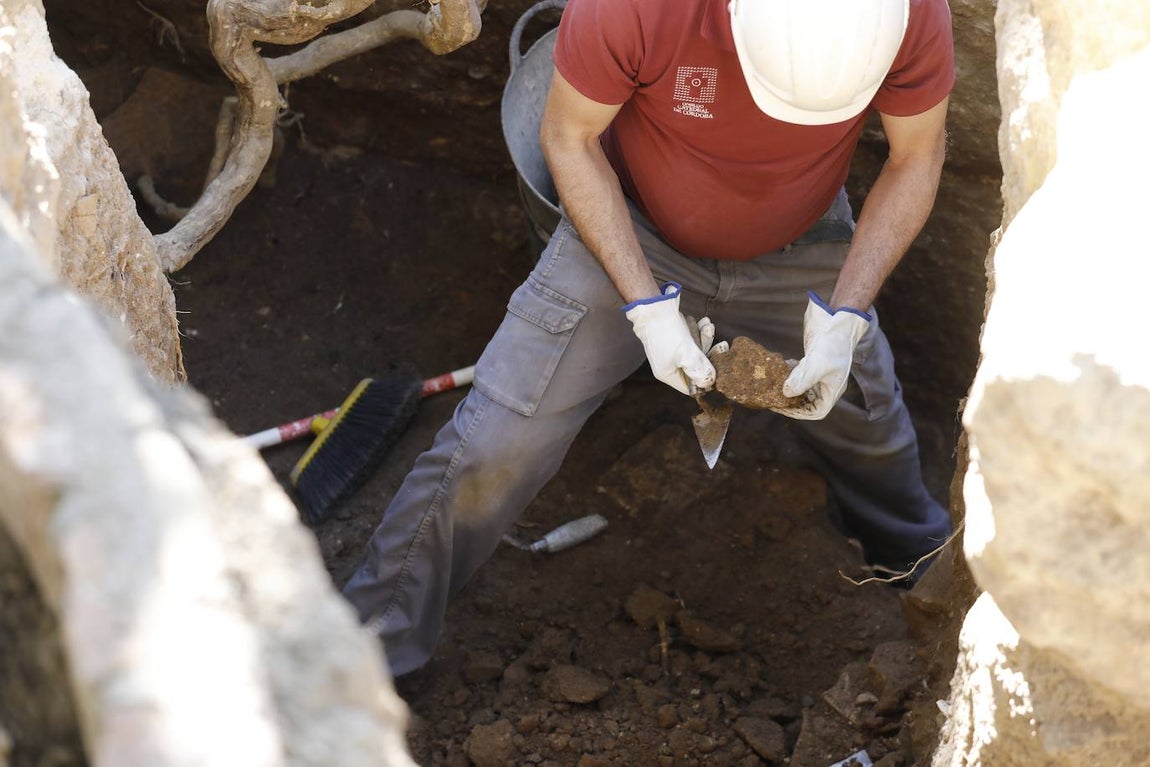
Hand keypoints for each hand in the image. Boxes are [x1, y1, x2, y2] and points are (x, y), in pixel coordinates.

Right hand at [624, 282, 716, 394]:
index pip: (690, 387)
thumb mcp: (687, 355)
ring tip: (709, 326)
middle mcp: (668, 364)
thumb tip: (708, 383)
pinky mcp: (672, 337)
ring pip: (694, 350)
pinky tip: (703, 322)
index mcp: (668, 374)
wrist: (653, 306)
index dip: (705, 380)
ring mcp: (670, 350)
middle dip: (708, 353)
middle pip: (695, 367)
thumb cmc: (667, 333)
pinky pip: (690, 339)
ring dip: (704, 338)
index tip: (719, 369)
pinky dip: (697, 331)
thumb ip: (700, 371)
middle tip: (722, 345)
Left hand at [774, 292, 871, 419]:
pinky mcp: (813, 360)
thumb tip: (786, 394)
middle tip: (774, 398)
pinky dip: (791, 373)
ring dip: (789, 387)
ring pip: (803, 387)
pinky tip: (782, 367)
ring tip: (774, 386)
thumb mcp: (816, 365)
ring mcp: (820, 371)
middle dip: (791, 401)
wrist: (838, 320)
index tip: (783, 408)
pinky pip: (800, 373)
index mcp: (833, 389)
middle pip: (808, 401)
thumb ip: (801, 382)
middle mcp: (827, 382)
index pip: (817, 411)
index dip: (800, 413)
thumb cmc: (833, 344)